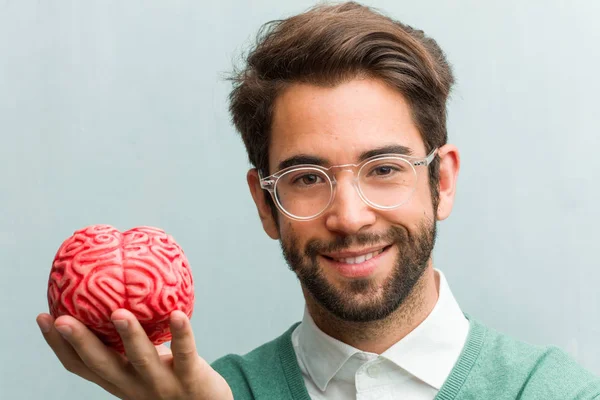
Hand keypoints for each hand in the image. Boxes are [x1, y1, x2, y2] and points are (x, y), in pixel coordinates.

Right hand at [36, 309, 232, 399]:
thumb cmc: (174, 379)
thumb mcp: (147, 363)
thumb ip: (133, 340)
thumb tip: (117, 296)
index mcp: (120, 380)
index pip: (81, 365)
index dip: (59, 345)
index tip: (43, 317)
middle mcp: (134, 385)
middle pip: (102, 365)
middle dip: (80, 342)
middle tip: (62, 318)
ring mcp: (162, 384)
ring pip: (142, 359)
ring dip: (129, 336)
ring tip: (118, 313)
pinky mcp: (190, 379)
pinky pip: (185, 354)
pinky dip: (181, 334)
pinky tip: (177, 314)